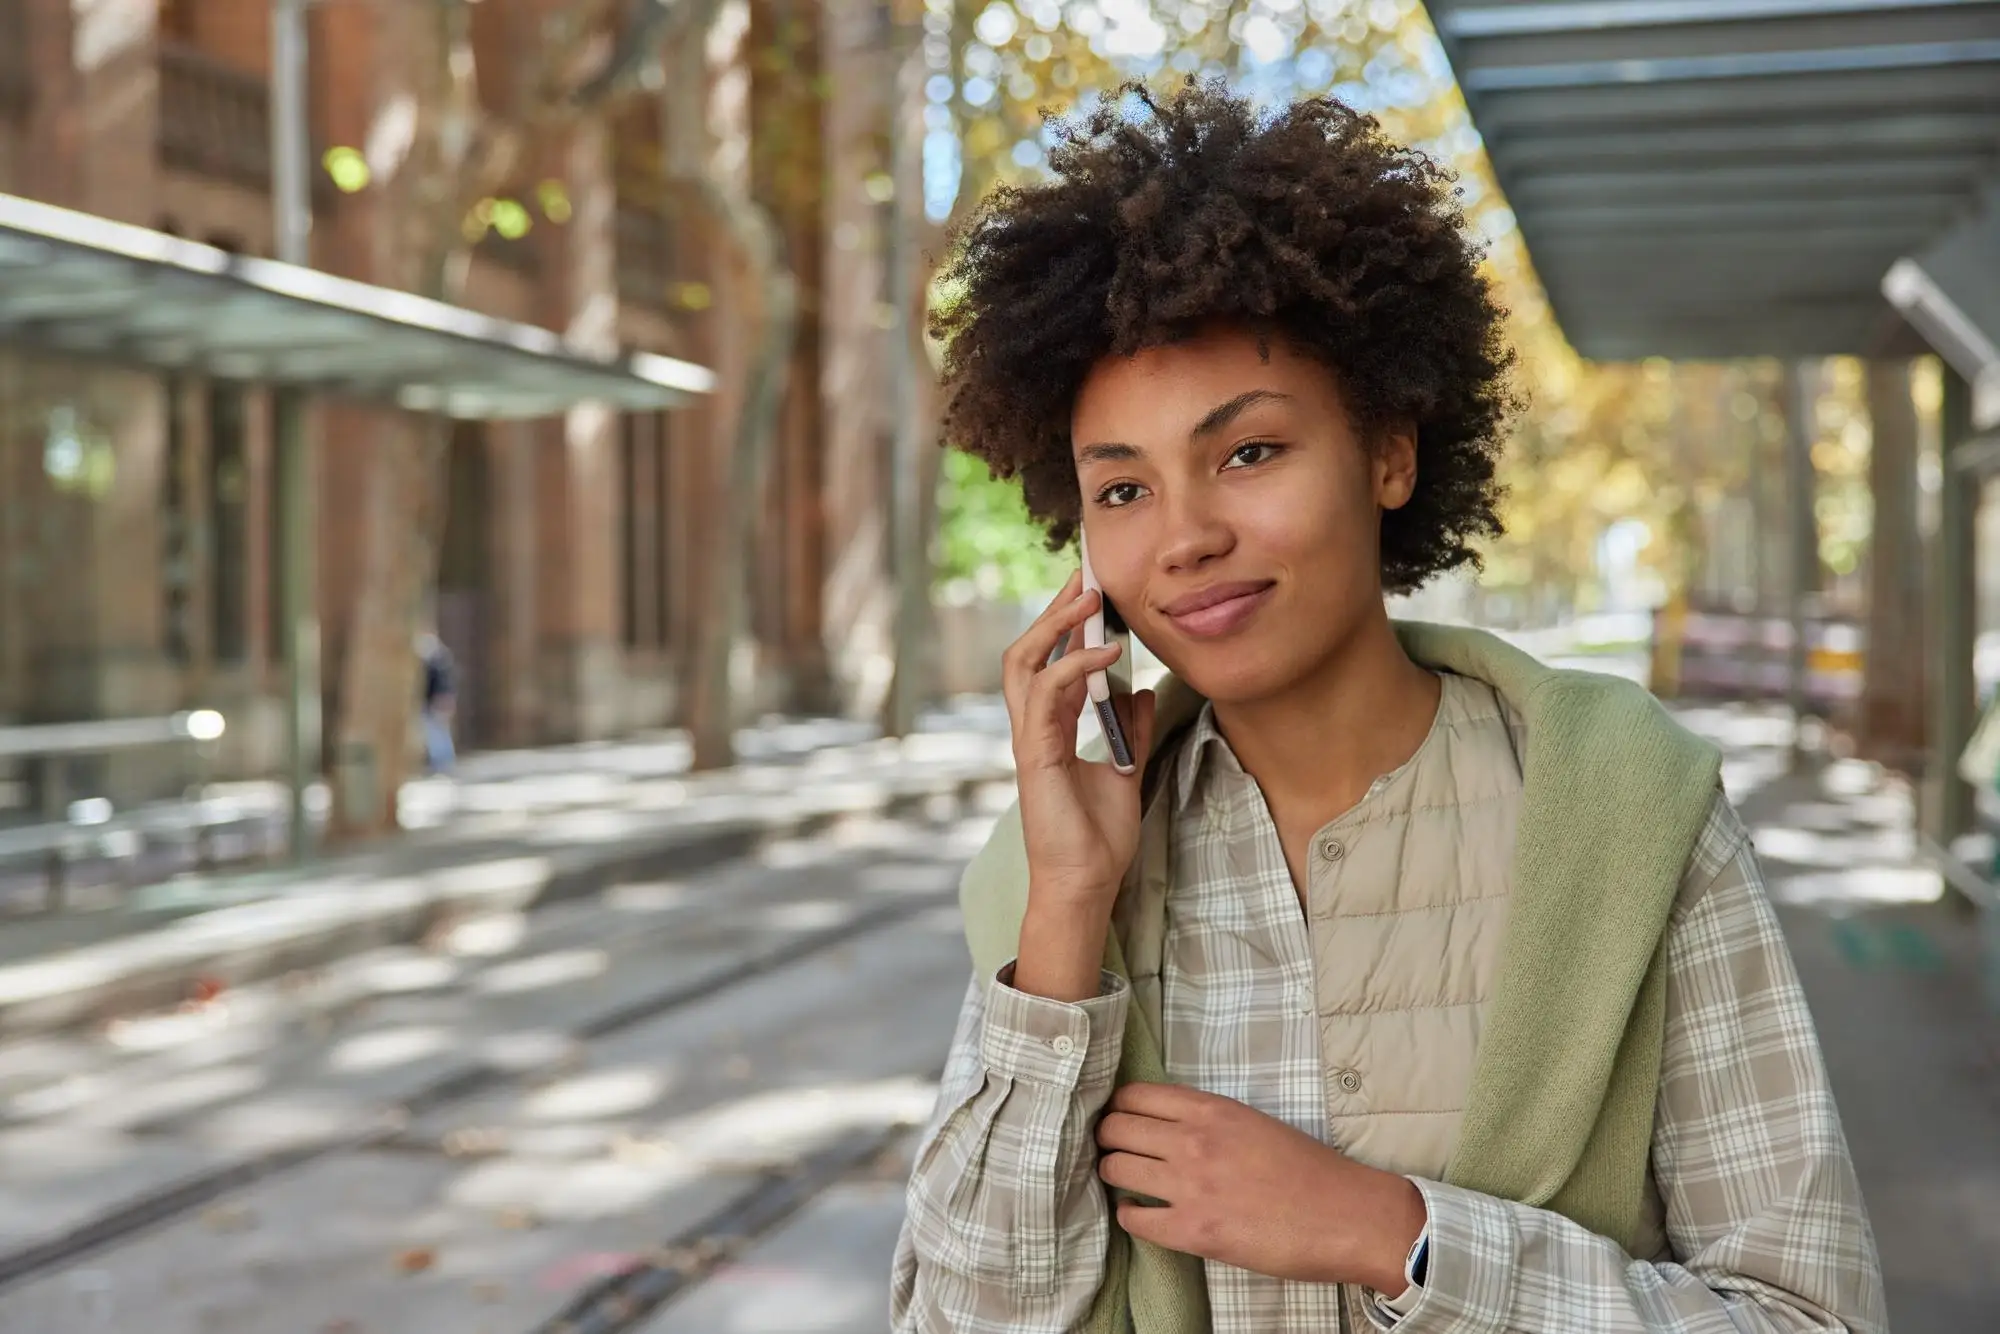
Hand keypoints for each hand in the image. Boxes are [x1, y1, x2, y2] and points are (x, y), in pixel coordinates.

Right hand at [1001, 568, 1158, 908]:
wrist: (1087, 883)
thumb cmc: (1098, 837)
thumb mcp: (1125, 769)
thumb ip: (1130, 729)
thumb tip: (1143, 692)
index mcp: (1050, 731)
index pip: (1049, 663)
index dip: (1065, 625)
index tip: (1090, 592)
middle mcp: (1033, 729)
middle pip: (1026, 652)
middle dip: (1052, 611)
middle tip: (1084, 577)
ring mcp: (1030, 739)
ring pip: (1023, 663)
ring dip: (1056, 625)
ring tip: (1089, 599)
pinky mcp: (1035, 753)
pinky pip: (1046, 694)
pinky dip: (1074, 666)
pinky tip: (1107, 652)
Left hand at [1095, 1083, 1425, 1292]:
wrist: (1347, 1215)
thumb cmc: (1307, 1169)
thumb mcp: (1253, 1123)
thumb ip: (1207, 1120)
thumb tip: (1164, 1125)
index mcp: (1211, 1110)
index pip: (1133, 1094)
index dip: (1119, 1108)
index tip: (1120, 1120)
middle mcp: (1193, 1140)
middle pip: (1114, 1128)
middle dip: (1109, 1140)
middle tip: (1116, 1152)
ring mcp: (1190, 1186)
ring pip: (1114, 1168)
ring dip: (1113, 1175)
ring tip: (1126, 1182)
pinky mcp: (1194, 1231)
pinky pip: (1133, 1219)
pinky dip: (1129, 1216)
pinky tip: (1140, 1215)